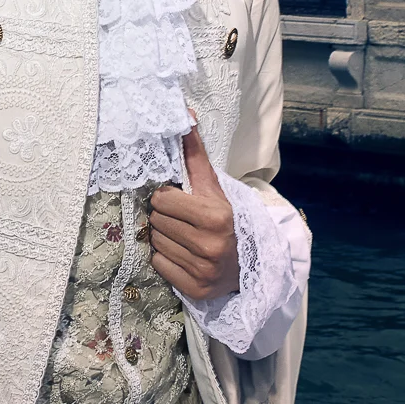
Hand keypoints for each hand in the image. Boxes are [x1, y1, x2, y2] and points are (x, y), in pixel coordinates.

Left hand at [149, 126, 239, 299]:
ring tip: (183, 238)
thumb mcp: (213, 186)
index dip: (168, 199)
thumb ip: (195, 153)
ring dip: (164, 239)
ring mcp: (202, 270)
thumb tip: (185, 114)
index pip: (163, 200)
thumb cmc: (225, 218)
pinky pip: (159, 266)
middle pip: (157, 222)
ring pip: (156, 244)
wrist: (248, 262)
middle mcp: (209, 245)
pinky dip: (166, 260)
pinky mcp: (195, 289)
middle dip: (165, 218)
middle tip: (182, 221)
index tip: (180, 202)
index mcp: (215, 216)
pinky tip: (182, 255)